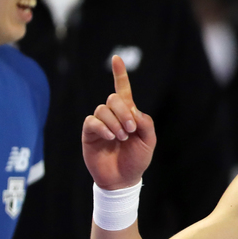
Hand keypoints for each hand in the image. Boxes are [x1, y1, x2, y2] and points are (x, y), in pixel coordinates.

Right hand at [82, 56, 156, 189]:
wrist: (123, 180)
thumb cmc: (137, 160)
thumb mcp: (148, 141)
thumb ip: (145, 123)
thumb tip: (133, 110)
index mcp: (129, 114)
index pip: (123, 90)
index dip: (120, 74)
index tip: (117, 58)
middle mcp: (112, 116)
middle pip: (113, 98)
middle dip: (124, 112)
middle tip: (131, 129)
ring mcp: (100, 124)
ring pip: (102, 109)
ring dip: (115, 122)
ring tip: (121, 137)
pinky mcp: (89, 133)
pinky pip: (92, 121)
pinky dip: (103, 127)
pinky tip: (110, 136)